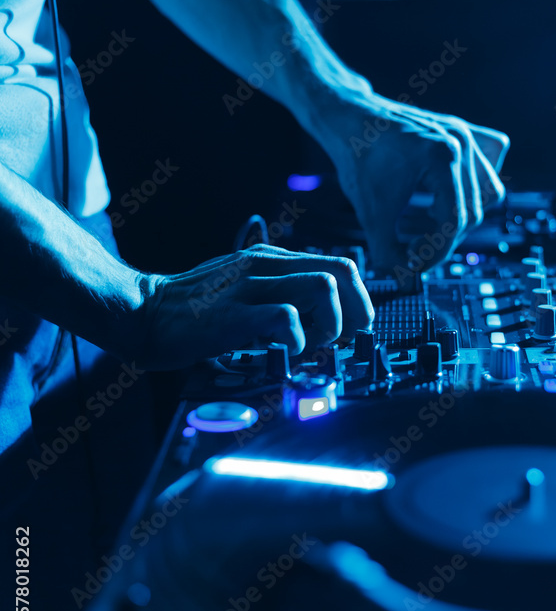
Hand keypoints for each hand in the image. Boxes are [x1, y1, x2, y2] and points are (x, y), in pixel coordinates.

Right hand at [134, 244, 373, 369]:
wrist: (143, 312)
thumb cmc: (194, 308)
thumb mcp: (243, 285)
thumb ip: (278, 290)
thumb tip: (321, 313)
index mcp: (272, 259)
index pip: (340, 264)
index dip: (358, 299)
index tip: (354, 327)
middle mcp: (265, 264)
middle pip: (341, 270)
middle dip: (356, 310)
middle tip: (343, 338)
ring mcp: (248, 286)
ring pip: (321, 286)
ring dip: (330, 323)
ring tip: (311, 344)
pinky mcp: (232, 313)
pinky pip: (285, 317)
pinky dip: (298, 339)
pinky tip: (285, 352)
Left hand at [325, 95, 509, 273]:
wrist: (349, 120)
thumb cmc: (357, 159)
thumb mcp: (370, 212)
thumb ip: (388, 252)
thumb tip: (405, 282)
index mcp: (442, 157)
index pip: (455, 221)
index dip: (436, 251)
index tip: (413, 263)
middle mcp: (461, 143)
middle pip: (473, 211)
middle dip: (443, 238)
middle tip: (413, 250)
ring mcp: (465, 135)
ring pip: (488, 192)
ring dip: (459, 216)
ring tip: (424, 224)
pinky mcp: (463, 134)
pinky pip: (490, 164)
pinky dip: (474, 185)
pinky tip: (444, 196)